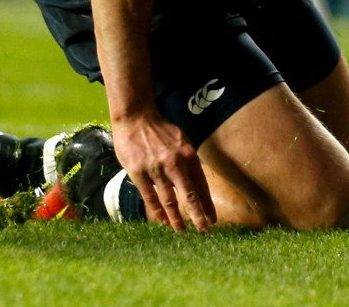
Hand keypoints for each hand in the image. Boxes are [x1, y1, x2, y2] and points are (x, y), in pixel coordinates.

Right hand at [111, 112, 216, 232]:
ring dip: (177, 219)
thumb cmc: (160, 130)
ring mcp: (156, 169)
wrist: (136, 117)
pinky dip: (157, 211)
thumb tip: (195, 182)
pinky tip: (162, 221)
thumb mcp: (181, 141)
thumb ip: (188, 161)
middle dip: (198, 216)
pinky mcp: (139, 173)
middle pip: (189, 196)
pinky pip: (150, 197)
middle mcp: (175, 163)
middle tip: (204, 231)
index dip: (207, 204)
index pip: (201, 185)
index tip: (212, 219)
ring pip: (170, 200)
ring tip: (181, 231)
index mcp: (188, 155)